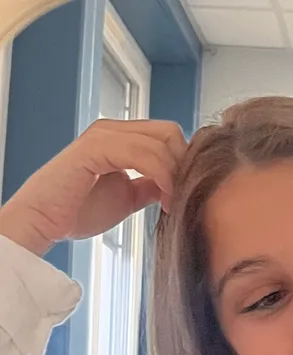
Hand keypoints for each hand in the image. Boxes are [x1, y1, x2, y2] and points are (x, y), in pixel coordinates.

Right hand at [0, 119, 186, 255]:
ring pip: (162, 140)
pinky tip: (163, 200)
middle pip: (171, 133)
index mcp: (121, 139)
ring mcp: (104, 135)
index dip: (184, 164)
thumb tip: (173, 184)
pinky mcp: (96, 147)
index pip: (168, 137)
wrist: (43, 223)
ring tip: (172, 204)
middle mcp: (113, 131)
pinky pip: (143, 154)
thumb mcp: (128, 197)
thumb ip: (149, 185)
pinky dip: (162, 176)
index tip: (187, 195)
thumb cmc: (78, 211)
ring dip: (175, 175)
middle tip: (184, 197)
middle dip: (185, 165)